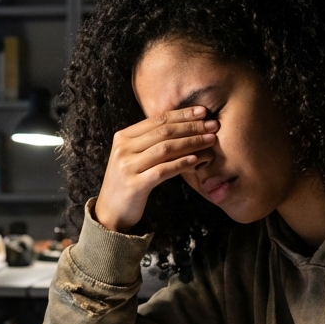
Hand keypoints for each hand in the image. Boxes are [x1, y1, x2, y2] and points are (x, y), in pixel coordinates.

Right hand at [94, 106, 216, 232]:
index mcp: (123, 137)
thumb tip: (185, 126)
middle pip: (163, 132)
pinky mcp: (134, 185)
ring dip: (191, 143)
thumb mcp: (135, 157)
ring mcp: (127, 166)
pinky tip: (196, 160)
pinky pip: (163, 170)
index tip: (203, 111)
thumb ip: (151, 142)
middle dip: (191, 127)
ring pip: (165, 149)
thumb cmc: (130, 182)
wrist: (111, 212)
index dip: (182, 114)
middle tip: (213, 125)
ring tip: (210, 140)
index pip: (157, 119)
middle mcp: (123, 149)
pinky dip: (181, 164)